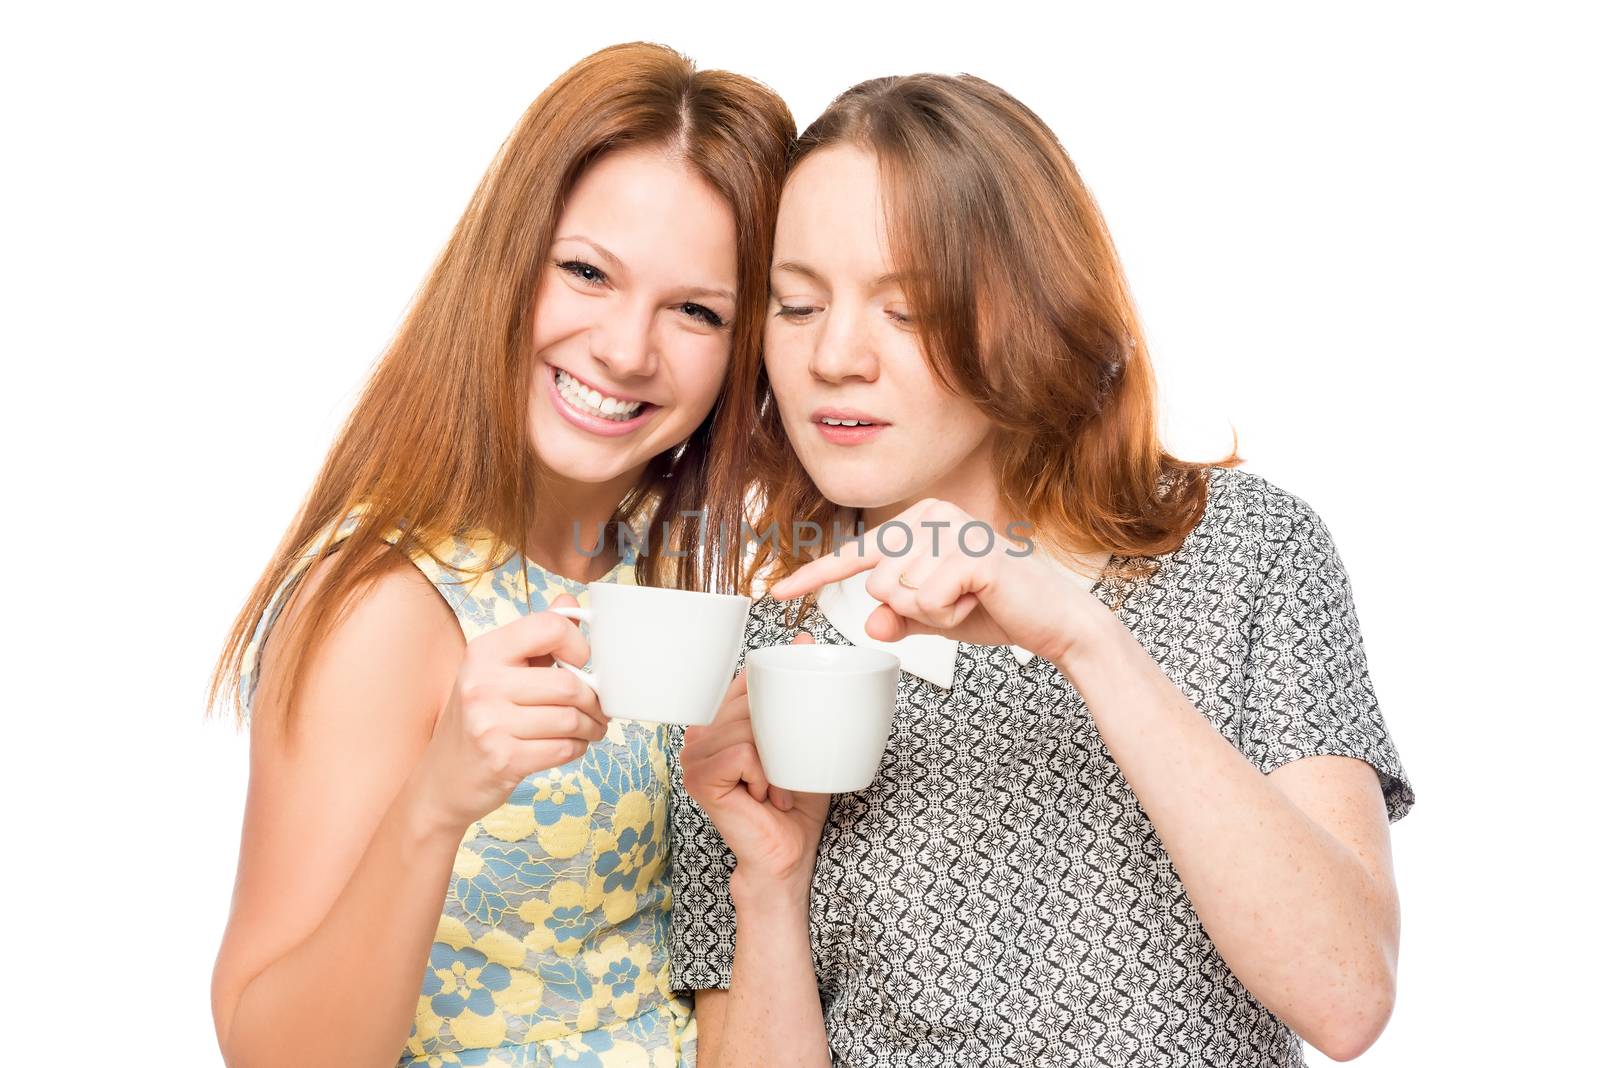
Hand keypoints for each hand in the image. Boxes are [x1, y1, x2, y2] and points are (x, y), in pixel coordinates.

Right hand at [412, 593, 608, 831]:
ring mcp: (490, 723)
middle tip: (598, 708)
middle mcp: (482, 683)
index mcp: (484, 652)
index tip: (583, 663)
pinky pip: (563, 749)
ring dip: (592, 727)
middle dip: (594, 700)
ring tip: (591, 729)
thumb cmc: (479, 719)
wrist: (441, 780)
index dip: (579, 644)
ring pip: (570, 719)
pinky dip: (577, 748)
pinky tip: (572, 746)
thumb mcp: (496, 670)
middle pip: (568, 683)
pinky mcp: (503, 759)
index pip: (549, 627)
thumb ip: (535, 638)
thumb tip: (570, 603)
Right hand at [681, 633, 831, 898]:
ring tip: (778, 789)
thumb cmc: (796, 801)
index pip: (746, 683)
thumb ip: (799, 690)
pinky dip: (765, 775)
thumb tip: (804, 637)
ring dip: (775, 761)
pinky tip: (765, 798)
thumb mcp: (803, 737)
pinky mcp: (699, 778)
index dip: (775, 701)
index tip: (789, 737)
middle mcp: (698, 735)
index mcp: (718, 721)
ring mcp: (693, 756)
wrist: (788, 854)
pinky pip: (742, 754)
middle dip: (779, 737)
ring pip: (746, 727)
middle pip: (747, 703)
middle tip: (786, 774)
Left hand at [767, 498, 1103, 664]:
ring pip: (897, 594)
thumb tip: (869, 624)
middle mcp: (933, 513)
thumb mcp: (931, 617)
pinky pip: (924, 601)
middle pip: (875, 582)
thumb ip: (895, 618)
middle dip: (910, 610)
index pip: (855, 554)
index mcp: (918, 520)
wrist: (1053, 623)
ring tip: (969, 600)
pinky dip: (948, 615)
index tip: (774, 593)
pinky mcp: (971, 552)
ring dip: (932, 614)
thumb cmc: (993, 611)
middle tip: (954, 603)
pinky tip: (978, 601)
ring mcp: (952, 528)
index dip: (811, 577)